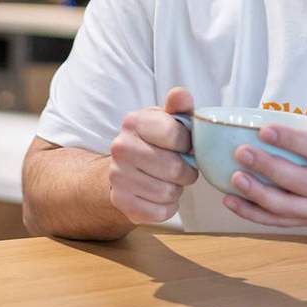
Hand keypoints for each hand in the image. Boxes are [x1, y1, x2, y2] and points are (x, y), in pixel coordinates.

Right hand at [107, 87, 199, 224]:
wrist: (123, 169)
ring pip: (168, 192)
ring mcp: (117, 176)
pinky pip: (160, 212)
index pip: (176, 135)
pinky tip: (160, 196)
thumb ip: (179, 107)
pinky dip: (167, 207)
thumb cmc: (154, 142)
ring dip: (176, 189)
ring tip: (169, 181)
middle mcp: (120, 147)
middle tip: (181, 168)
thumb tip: (182, 94)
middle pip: (174, 168)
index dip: (188, 144)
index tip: (185, 146)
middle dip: (186, 171)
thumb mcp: (166, 120)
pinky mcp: (121, 202)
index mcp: (133, 122)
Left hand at [223, 71, 306, 227]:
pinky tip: (230, 201)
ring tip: (234, 177)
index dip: (291, 141)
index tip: (264, 130)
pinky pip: (277, 221)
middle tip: (241, 151)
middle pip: (300, 182)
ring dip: (258, 194)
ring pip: (287, 207)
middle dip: (269, 168)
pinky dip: (253, 214)